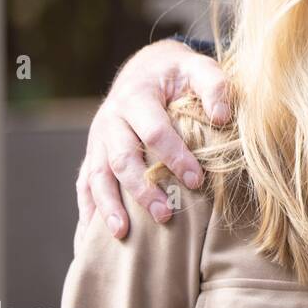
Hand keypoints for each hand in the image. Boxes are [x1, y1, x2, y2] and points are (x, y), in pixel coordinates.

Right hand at [77, 40, 230, 238]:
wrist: (146, 70)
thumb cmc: (179, 75)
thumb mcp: (199, 68)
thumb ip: (214, 85)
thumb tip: (222, 116)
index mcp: (137, 97)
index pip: (154, 132)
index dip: (174, 157)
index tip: (198, 180)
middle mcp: (110, 120)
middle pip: (120, 158)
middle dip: (141, 188)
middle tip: (165, 215)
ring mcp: (97, 140)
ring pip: (97, 175)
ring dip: (109, 205)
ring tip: (122, 234)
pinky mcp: (93, 155)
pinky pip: (85, 185)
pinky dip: (88, 211)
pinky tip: (90, 240)